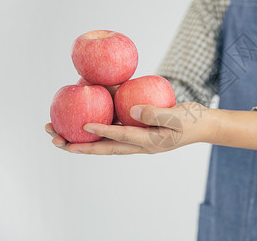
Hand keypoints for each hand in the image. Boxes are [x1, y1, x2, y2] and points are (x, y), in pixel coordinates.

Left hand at [45, 102, 213, 154]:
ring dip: (82, 139)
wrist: (202, 125)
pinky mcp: (138, 131)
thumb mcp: (177, 117)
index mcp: (148, 142)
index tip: (81, 125)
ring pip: (104, 141)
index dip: (101, 131)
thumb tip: (131, 109)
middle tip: (54, 139)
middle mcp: (138, 144)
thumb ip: (155, 113)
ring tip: (59, 133)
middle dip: (78, 145)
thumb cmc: (192, 120)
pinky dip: (99, 127)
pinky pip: (114, 130)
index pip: (120, 137)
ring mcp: (137, 139)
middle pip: (103, 147)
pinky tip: (86, 117)